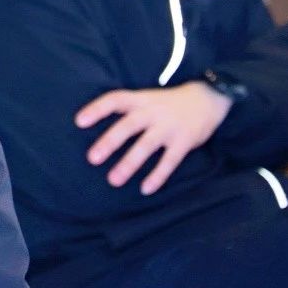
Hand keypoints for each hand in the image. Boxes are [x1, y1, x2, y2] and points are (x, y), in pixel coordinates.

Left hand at [75, 81, 232, 194]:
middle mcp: (153, 112)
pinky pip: (169, 161)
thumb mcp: (147, 98)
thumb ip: (129, 110)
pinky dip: (157, 176)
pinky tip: (145, 189)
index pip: (115, 99)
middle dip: (109, 141)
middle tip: (92, 158)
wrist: (208, 98)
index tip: (79, 121)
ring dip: (129, 164)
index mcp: (141, 99)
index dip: (97, 109)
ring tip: (113, 180)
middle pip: (128, 125)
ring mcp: (169, 127)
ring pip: (145, 146)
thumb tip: (101, 130)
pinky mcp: (184, 141)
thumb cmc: (169, 103)